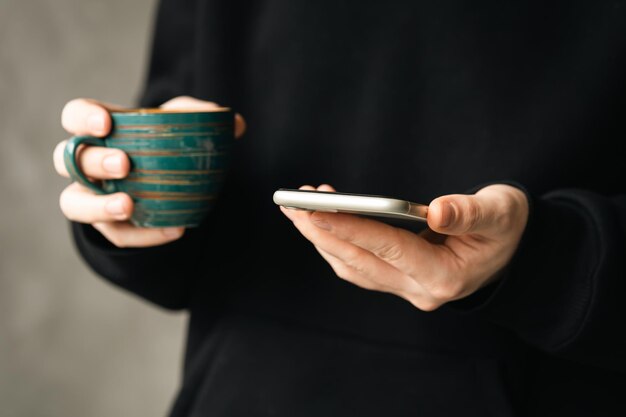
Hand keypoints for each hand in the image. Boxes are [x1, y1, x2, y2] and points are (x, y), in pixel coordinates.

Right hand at [53, 96, 245, 247]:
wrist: (167, 180)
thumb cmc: (165, 144)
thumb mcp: (182, 124)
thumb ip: (203, 118)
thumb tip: (235, 124)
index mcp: (100, 130)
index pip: (74, 117)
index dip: (82, 118)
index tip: (106, 123)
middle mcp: (86, 164)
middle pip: (68, 161)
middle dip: (93, 162)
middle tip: (125, 165)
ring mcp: (93, 197)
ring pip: (75, 204)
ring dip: (98, 205)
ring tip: (128, 205)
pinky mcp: (111, 226)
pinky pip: (118, 235)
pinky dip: (144, 235)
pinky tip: (174, 230)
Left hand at [281, 184, 528, 310]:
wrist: (512, 251)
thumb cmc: (507, 227)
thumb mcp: (501, 213)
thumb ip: (470, 213)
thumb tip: (436, 210)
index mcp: (445, 276)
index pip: (389, 249)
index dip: (352, 228)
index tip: (315, 210)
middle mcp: (420, 289)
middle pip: (360, 263)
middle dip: (322, 233)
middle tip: (291, 205)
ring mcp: (407, 289)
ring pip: (353, 268)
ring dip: (322, 240)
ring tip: (296, 210)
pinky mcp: (398, 282)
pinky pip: (359, 267)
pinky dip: (337, 245)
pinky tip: (320, 225)